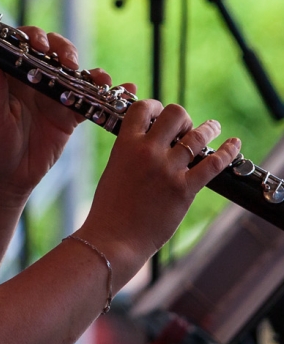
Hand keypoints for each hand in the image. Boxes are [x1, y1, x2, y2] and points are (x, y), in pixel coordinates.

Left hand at [0, 27, 129, 198]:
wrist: (7, 178)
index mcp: (12, 77)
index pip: (24, 46)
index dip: (35, 39)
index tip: (42, 48)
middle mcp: (34, 82)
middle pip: (55, 54)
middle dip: (66, 51)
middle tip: (70, 64)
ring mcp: (53, 98)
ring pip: (76, 75)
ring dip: (90, 72)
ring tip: (100, 77)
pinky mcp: (68, 117)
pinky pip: (90, 102)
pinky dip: (106, 96)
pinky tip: (121, 90)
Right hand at [78, 99, 240, 285]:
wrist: (113, 237)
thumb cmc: (109, 207)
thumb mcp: (114, 169)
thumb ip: (130, 153)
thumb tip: (149, 144)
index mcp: (125, 145)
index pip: (143, 108)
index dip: (154, 106)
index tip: (159, 113)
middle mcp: (147, 152)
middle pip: (174, 115)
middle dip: (182, 117)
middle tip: (183, 128)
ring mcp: (167, 169)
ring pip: (196, 136)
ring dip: (208, 128)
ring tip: (212, 127)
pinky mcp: (184, 189)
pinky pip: (212, 164)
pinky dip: (227, 152)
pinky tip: (234, 144)